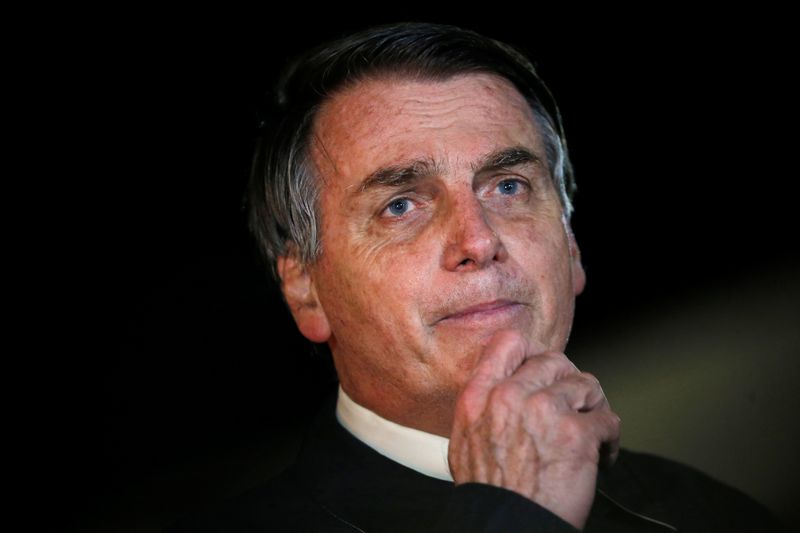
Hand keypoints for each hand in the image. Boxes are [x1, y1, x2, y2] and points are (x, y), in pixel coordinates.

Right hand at [448, 330, 619, 529]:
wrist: (505, 527)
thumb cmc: (488, 493)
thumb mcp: (464, 441)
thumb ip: (482, 407)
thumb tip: (501, 387)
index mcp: (479, 397)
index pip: (508, 343)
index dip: (532, 350)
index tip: (544, 366)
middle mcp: (509, 396)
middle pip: (554, 360)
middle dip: (570, 380)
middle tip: (576, 401)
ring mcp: (544, 411)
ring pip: (586, 384)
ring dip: (594, 406)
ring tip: (592, 429)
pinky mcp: (576, 434)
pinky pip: (607, 419)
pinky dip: (610, 438)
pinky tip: (602, 454)